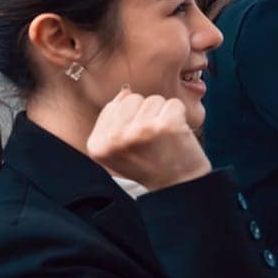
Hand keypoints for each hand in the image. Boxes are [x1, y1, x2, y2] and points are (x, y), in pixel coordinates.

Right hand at [86, 88, 211, 191]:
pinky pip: (174, 103)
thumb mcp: (119, 149)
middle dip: (147, 114)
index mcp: (98, 144)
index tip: (139, 140)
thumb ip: (113, 121)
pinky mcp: (166, 125)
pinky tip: (177, 135)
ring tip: (164, 138)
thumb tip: (125, 91)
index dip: (131, 118)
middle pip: (133, 99)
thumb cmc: (151, 164)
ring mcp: (141, 130)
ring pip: (154, 99)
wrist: (178, 186)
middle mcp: (115, 138)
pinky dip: (180, 116)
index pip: (113, 106)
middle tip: (153, 140)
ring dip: (163, 115)